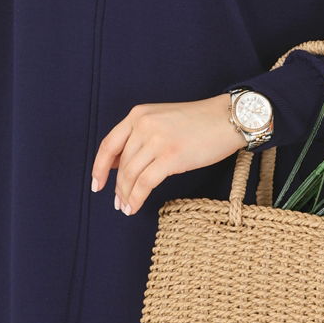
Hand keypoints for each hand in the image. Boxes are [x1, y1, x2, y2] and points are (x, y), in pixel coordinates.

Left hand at [90, 93, 244, 215]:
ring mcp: (157, 140)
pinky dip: (136, 198)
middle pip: (122, 164)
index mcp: (138, 114)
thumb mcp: (161, 120)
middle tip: (117, 202)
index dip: (99, 167)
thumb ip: (139, 136)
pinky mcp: (171, 156)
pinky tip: (135, 207)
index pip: (109, 144)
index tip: (96, 184)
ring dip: (126, 195)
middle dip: (117, 186)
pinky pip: (145, 183)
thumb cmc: (198, 123)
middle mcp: (144, 124)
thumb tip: (117, 164)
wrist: (227, 119)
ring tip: (126, 207)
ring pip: (131, 174)